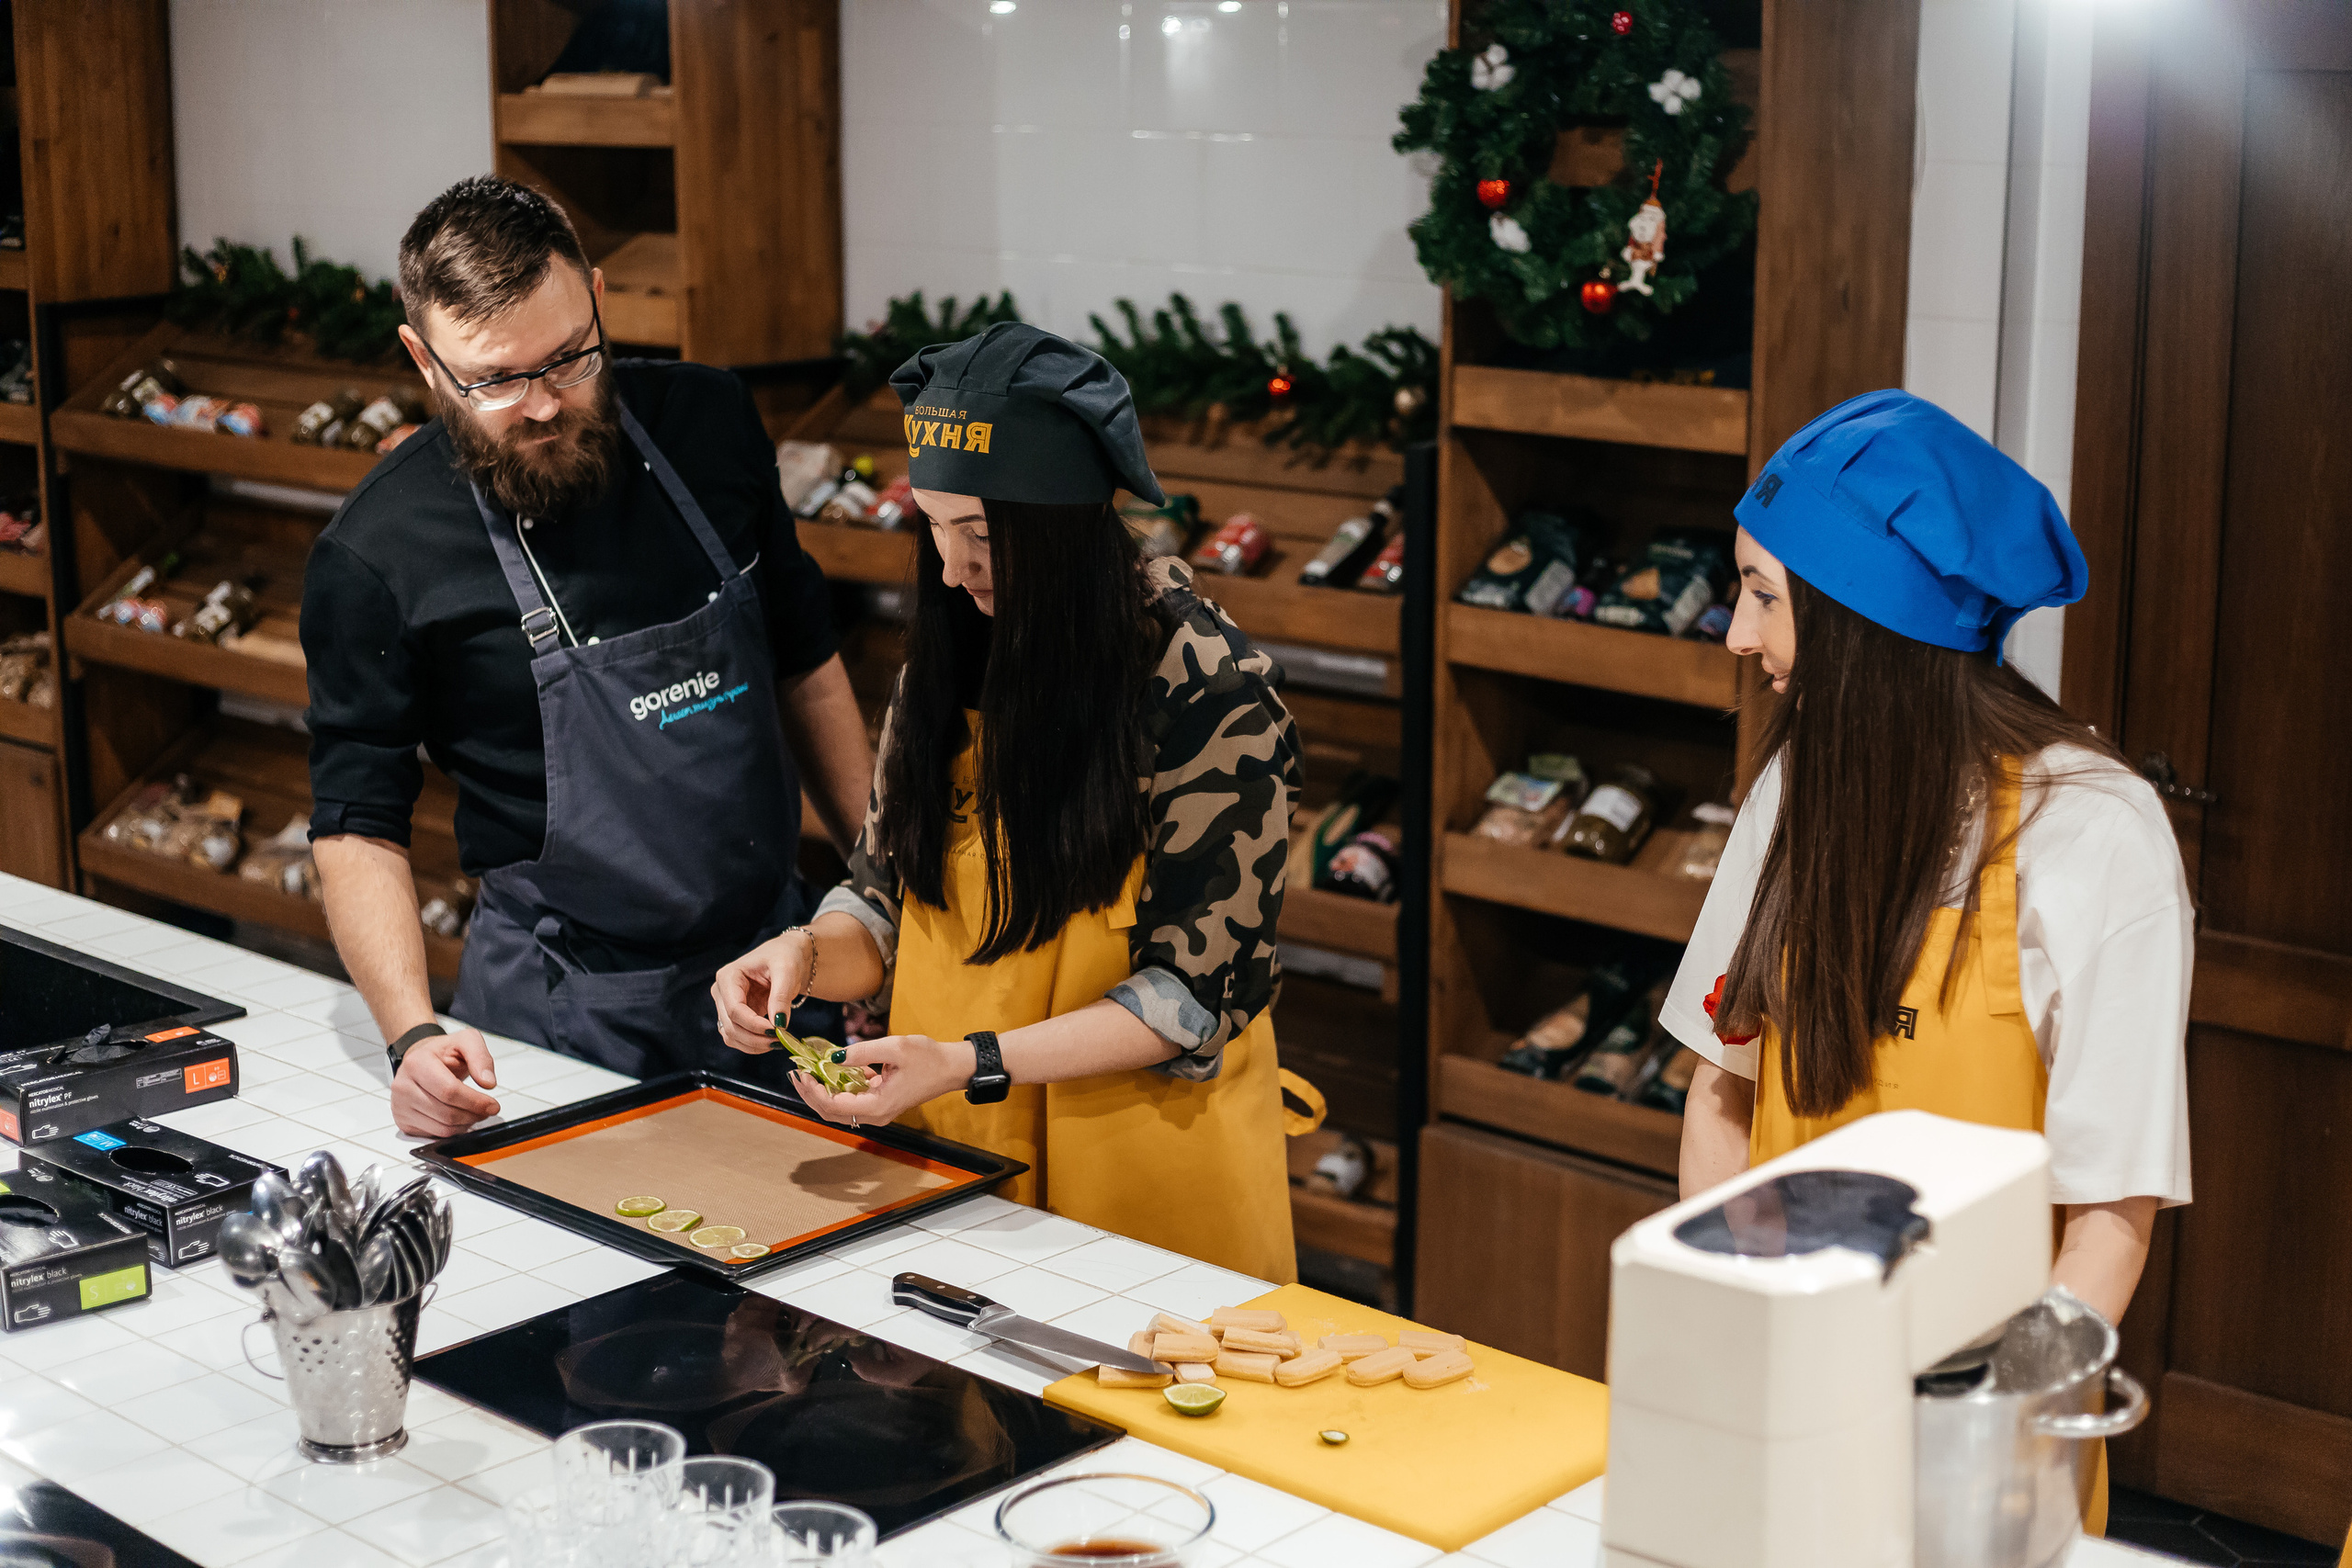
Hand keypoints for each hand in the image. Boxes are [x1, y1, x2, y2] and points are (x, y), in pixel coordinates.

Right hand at [390, 1028, 500, 1137]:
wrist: (420, 1059)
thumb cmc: (442, 1052)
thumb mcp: (466, 1041)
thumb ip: (480, 1057)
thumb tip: (488, 1082)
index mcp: (417, 1063)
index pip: (448, 1091)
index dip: (475, 1101)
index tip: (492, 1104)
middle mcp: (403, 1086)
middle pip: (446, 1113)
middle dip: (473, 1114)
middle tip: (487, 1109)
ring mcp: (400, 1106)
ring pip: (441, 1128)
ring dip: (466, 1124)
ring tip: (475, 1112)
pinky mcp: (403, 1121)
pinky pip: (434, 1134)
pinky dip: (453, 1130)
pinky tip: (459, 1117)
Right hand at [711, 930, 813, 1054]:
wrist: (787, 957)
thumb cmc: (784, 956)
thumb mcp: (786, 970)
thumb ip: (780, 996)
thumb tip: (778, 1023)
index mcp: (728, 976)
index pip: (735, 1009)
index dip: (754, 1024)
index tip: (777, 1030)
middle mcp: (721, 992)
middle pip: (731, 1025)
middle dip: (755, 1038)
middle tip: (781, 1040)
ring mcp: (725, 1006)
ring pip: (731, 1036)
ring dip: (753, 1045)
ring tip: (778, 1042)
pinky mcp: (734, 1017)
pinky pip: (737, 1037)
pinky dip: (753, 1045)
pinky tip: (770, 1041)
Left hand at [794, 1033, 977, 1127]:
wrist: (952, 1068)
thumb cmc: (928, 1058)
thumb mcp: (894, 1047)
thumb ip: (861, 1052)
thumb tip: (832, 1058)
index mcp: (878, 1105)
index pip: (833, 1105)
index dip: (813, 1091)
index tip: (801, 1072)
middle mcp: (876, 1114)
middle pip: (831, 1112)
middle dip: (811, 1094)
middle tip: (796, 1073)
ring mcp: (878, 1111)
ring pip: (840, 1109)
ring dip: (822, 1092)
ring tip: (807, 1072)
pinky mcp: (881, 1103)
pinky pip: (852, 1101)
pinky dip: (838, 1088)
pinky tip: (832, 1070)